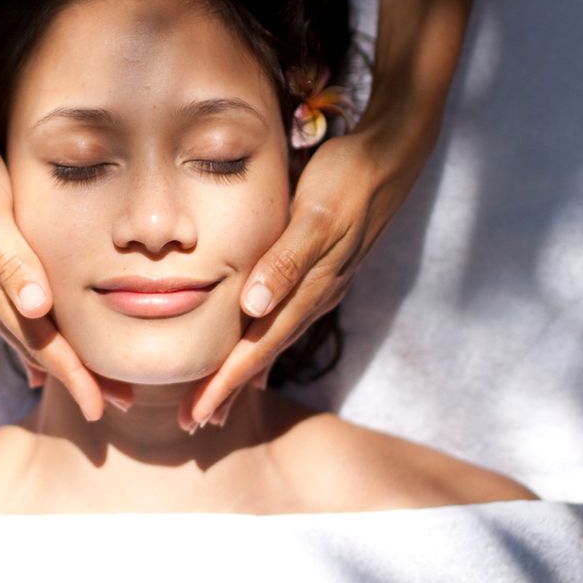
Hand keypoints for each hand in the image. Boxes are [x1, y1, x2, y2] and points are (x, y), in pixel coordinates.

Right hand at [0, 120, 107, 419]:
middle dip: (77, 380)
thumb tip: (37, 308)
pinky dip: (34, 342)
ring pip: (27, 336)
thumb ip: (12, 258)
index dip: (73, 376)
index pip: (40, 343)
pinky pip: (15, 318)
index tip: (102, 407)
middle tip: (121, 404)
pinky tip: (41, 358)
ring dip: (60, 364)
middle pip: (37, 350)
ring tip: (95, 387)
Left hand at [180, 122, 433, 430]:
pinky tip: (256, 350)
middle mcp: (314, 297)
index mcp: (308, 290)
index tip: (196, 415)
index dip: (225, 384)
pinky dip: (264, 342)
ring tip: (217, 399)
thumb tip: (254, 308)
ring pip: (273, 340)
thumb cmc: (347, 180)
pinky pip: (284, 319)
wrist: (391, 159)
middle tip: (192, 423)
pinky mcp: (320, 273)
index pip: (258, 348)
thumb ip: (286, 260)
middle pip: (263, 355)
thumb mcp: (316, 214)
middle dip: (228, 390)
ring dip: (243, 372)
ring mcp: (319, 288)